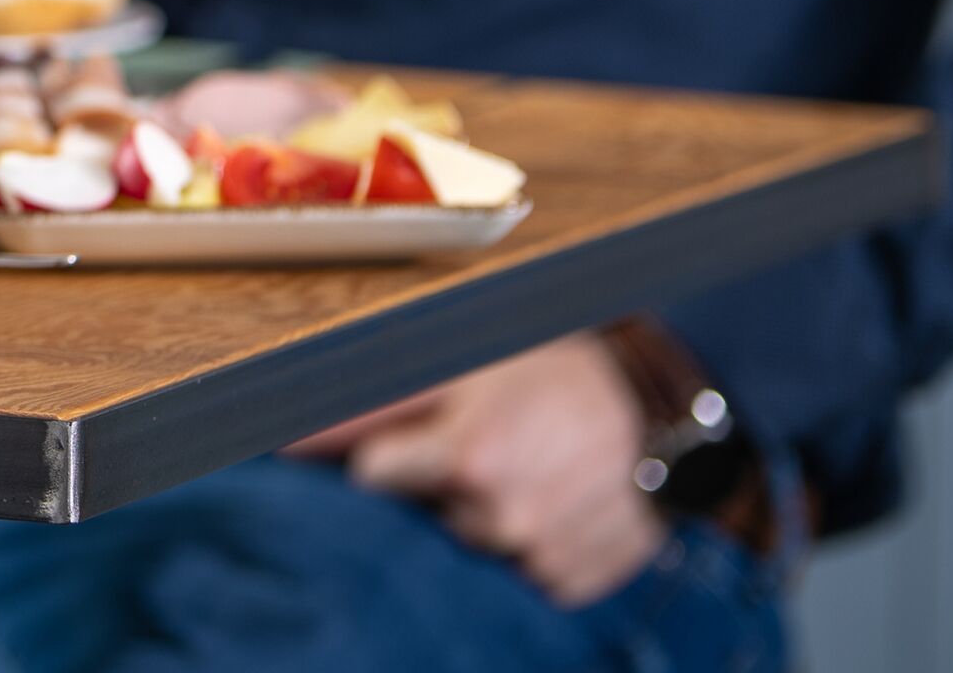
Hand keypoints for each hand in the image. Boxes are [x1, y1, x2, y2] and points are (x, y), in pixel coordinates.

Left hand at [288, 334, 667, 606]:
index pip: (375, 476)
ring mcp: (540, 558)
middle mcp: (502, 518)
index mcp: (468, 458)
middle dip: (445, 485)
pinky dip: (531, 544)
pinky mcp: (571, 584)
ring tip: (532, 469)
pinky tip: (557, 503)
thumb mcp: (464, 367)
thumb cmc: (559, 376)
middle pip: (426, 513)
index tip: (419, 441)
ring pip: (474, 542)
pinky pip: (520, 572)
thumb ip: (372, 407)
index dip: (393, 456)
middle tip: (494, 446)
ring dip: (491, 514)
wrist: (668, 417)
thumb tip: (284, 441)